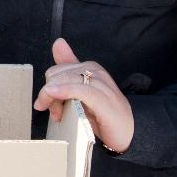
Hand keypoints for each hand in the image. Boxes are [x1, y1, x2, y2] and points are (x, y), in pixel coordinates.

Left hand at [33, 38, 133, 152]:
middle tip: (55, 114)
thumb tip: (58, 43)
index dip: (47, 88)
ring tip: (58, 116)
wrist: (129, 133)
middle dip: (48, 95)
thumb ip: (68, 70)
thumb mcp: (81, 92)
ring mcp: (101, 84)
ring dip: (54, 99)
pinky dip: (64, 91)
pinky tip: (54, 94)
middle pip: (57, 75)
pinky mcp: (103, 99)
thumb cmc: (104, 114)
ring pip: (65, 81)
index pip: (56, 71)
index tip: (48, 106)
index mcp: (89, 67)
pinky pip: (79, 90)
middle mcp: (95, 71)